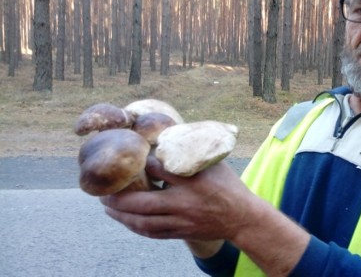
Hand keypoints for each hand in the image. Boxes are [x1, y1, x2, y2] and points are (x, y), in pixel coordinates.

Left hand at [100, 156, 250, 245]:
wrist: (243, 217)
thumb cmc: (228, 187)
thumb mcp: (213, 165)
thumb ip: (189, 156)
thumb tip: (166, 141)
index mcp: (193, 182)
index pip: (161, 170)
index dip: (143, 164)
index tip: (130, 158)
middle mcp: (185, 203)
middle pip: (144, 203)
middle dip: (119, 199)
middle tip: (103, 192)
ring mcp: (182, 221)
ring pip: (144, 222)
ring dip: (122, 216)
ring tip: (107, 208)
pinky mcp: (182, 232)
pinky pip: (153, 233)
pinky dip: (136, 227)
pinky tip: (126, 221)